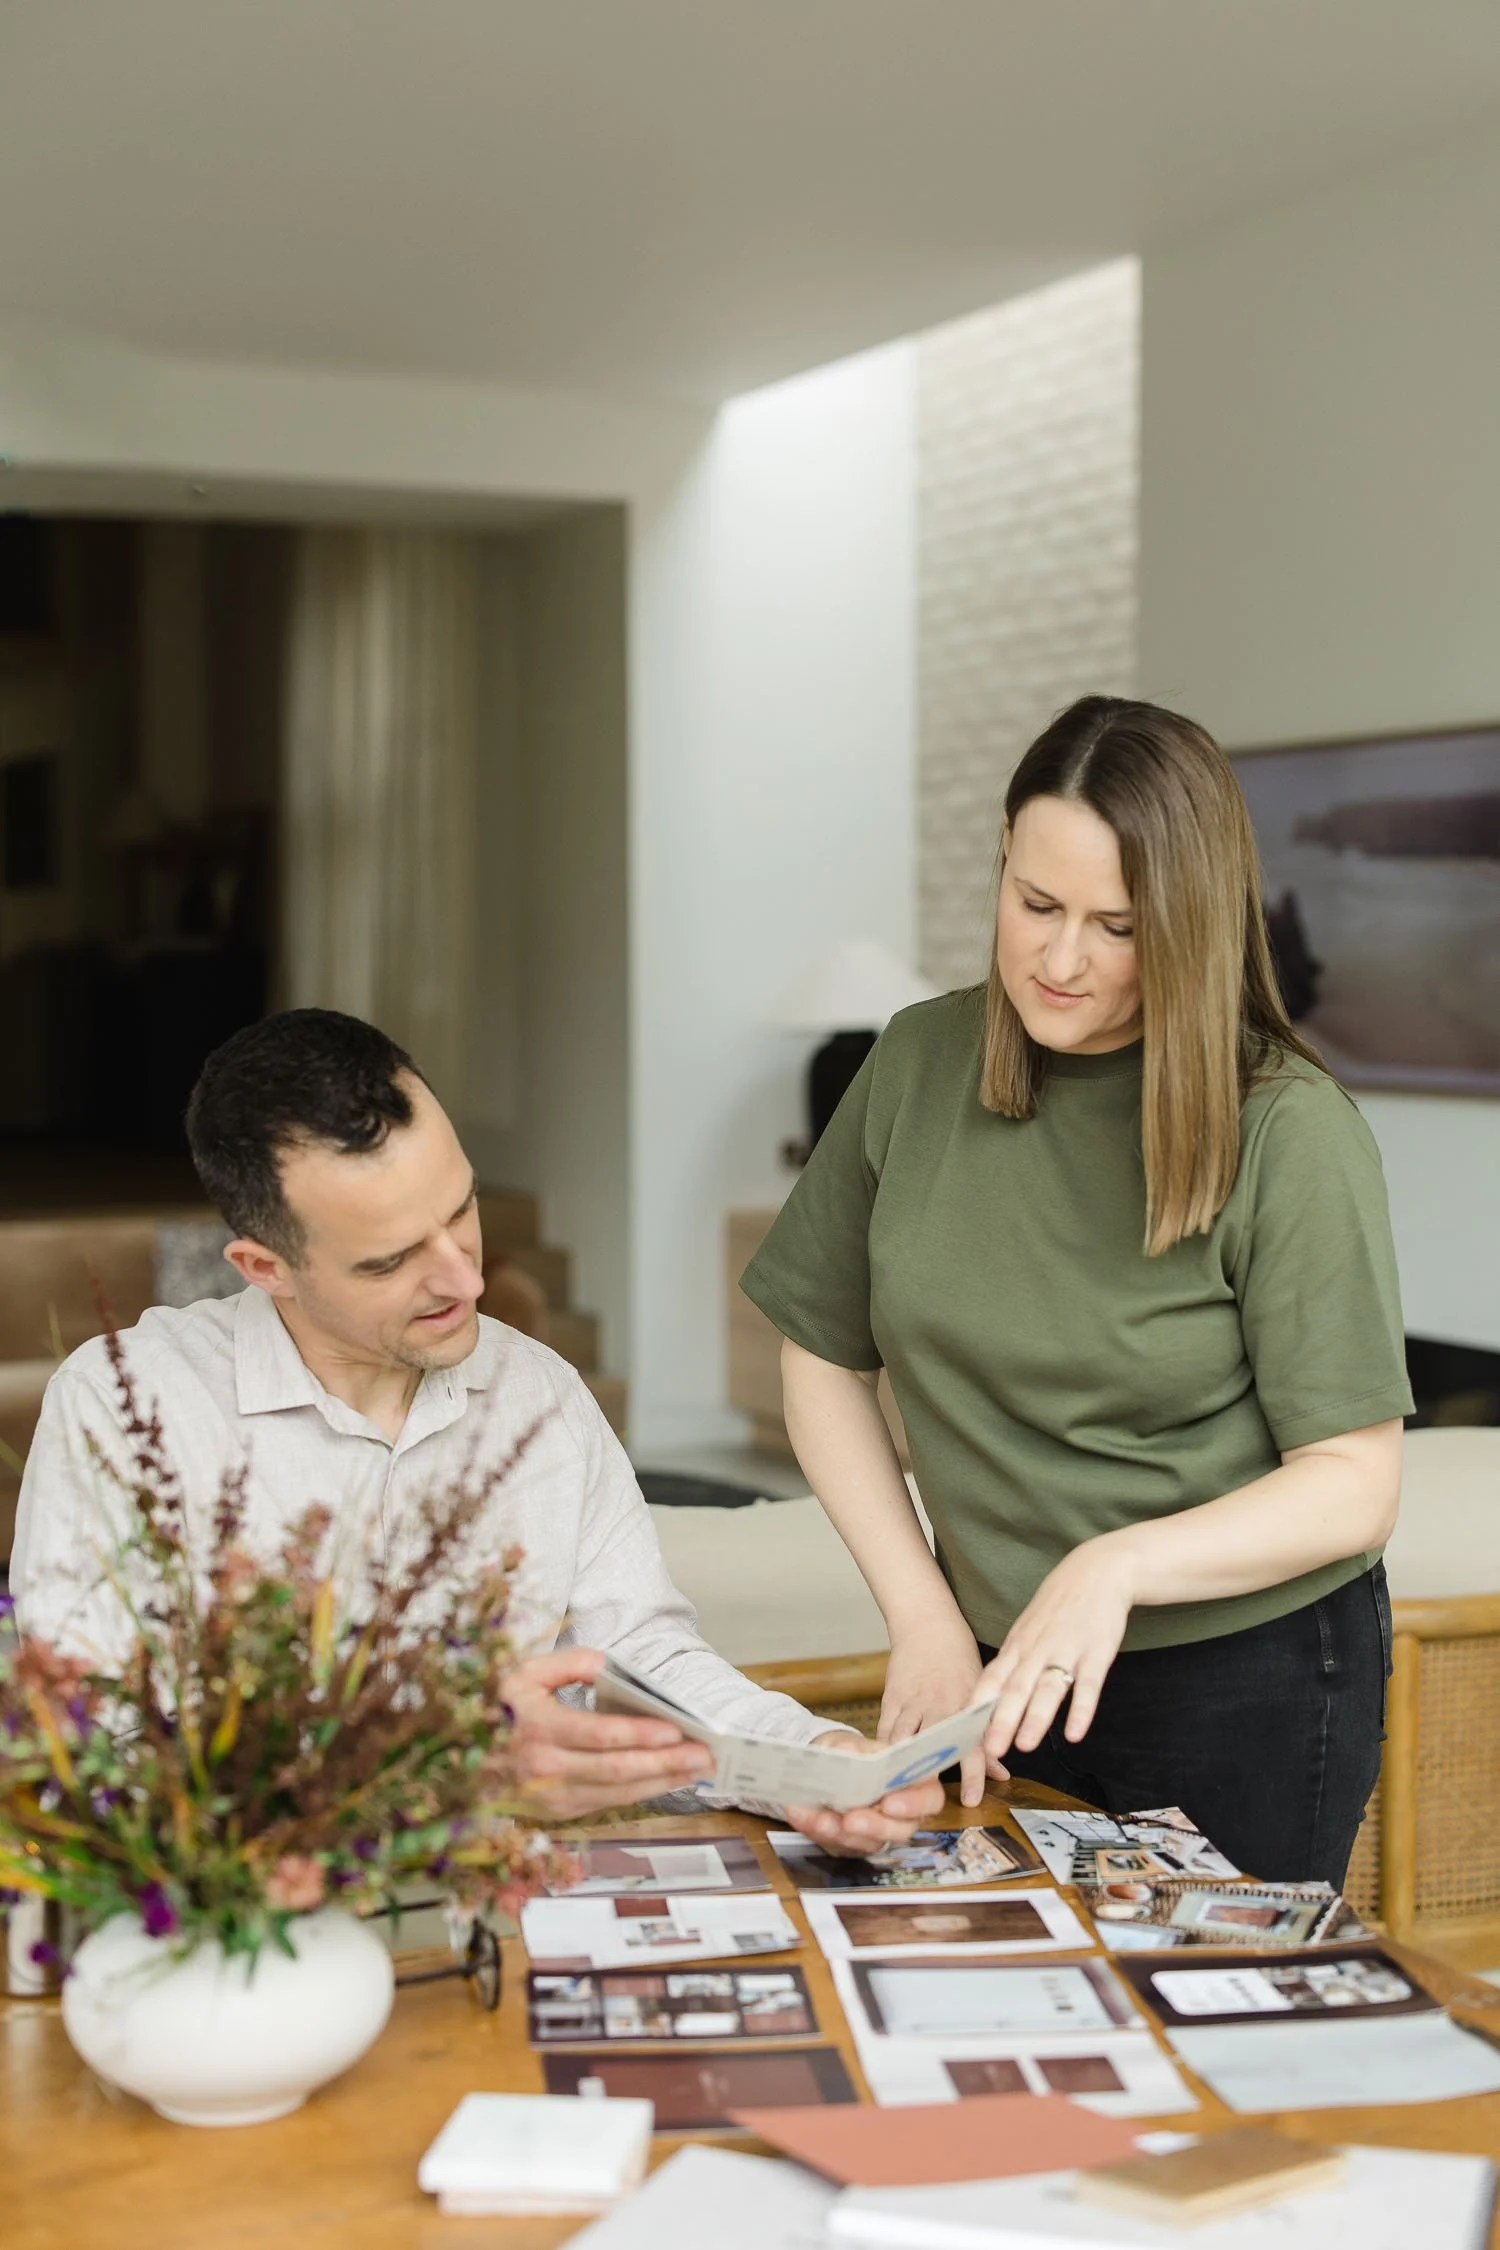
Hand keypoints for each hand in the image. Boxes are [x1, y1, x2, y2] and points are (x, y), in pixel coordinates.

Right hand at [501, 1648, 714, 1819]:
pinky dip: (639, 1793)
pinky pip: (606, 1804)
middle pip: (616, 1771)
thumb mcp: (523, 1672)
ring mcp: (551, 1796)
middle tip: (703, 1756)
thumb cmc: (497, 1708)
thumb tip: (607, 1665)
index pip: (599, 1735)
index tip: (675, 1729)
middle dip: (665, 1764)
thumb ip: (567, 1664)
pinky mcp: (556, 1812)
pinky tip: (664, 1781)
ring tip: (696, 1770)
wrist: (458, 1756)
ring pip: (616, 1794)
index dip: (639, 1734)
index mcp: (537, 1729)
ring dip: (661, 1783)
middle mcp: (545, 1770)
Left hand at [779, 1731, 946, 1855]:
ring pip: (868, 1842)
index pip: (929, 1797)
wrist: (827, 1764)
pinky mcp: (853, 1842)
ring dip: (840, 1832)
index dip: (914, 1804)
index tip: (889, 1803)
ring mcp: (878, 1831)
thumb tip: (848, 1752)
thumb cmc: (850, 1751)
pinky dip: (816, 1830)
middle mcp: (901, 1812)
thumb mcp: (850, 1741)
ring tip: (818, 1819)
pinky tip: (800, 1815)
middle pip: (901, 1829)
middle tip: (851, 1819)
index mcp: (912, 1780)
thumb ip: (851, 1747)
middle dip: (874, 1826)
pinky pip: (837, 1843)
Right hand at [878, 1613, 985, 1807]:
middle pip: (934, 1747)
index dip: (972, 1774)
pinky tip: (879, 1770)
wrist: (927, 1624)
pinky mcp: (891, 1700)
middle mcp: (940, 1706)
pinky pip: (885, 1731)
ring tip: (895, 1795)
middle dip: (928, 1778)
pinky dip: (882, 1751)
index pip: (972, 1745)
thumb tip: (1002, 1773)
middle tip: (923, 1804)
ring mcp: (913, 1703)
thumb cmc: (959, 1660)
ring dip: (900, 1768)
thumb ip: (987, 1734)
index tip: (970, 1800)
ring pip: (903, 1741)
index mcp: (966, 1706)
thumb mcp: (981, 1692)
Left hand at [974, 1537, 1134, 1778]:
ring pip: (1048, 1688)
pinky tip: (1075, 1733)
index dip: (976, 1709)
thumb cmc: (1058, 1607)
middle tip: (988, 1752)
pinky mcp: (1097, 1652)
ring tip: (1025, 1746)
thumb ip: (1012, 1665)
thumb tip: (988, 1701)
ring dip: (1036, 1718)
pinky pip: (1088, 1684)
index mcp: (1017, 1647)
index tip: (963, 1736)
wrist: (1097, 1571)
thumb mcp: (1027, 1631)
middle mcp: (1037, 1650)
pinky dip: (1082, 1709)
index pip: (990, 1680)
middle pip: (1015, 1688)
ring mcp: (1067, 1650)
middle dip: (1000, 1721)